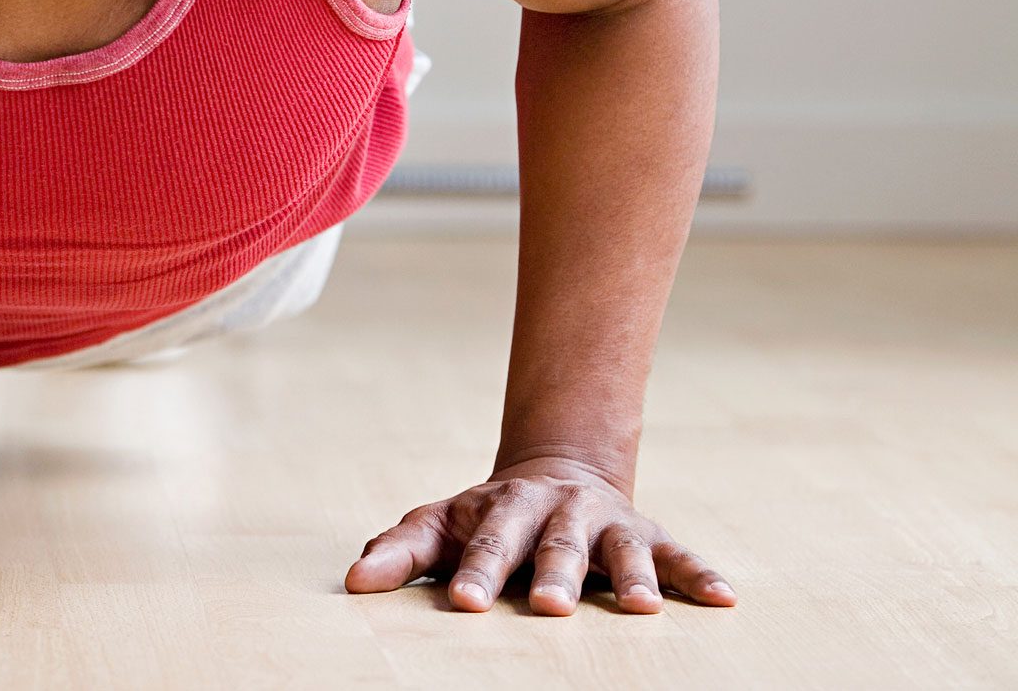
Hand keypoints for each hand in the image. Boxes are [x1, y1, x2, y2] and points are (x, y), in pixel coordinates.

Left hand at [343, 454, 736, 614]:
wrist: (554, 470)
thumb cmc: (485, 518)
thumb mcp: (439, 526)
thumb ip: (399, 552)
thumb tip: (354, 583)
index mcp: (503, 510)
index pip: (486, 545)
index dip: (476, 573)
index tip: (464, 603)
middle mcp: (557, 512)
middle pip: (553, 546)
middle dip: (552, 575)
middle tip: (549, 607)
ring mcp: (606, 522)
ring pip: (621, 548)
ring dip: (633, 577)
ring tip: (644, 608)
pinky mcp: (648, 533)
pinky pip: (679, 554)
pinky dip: (700, 575)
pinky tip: (725, 600)